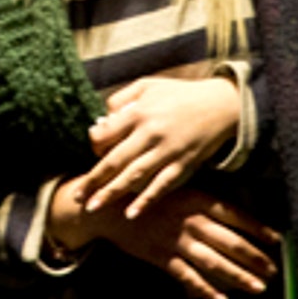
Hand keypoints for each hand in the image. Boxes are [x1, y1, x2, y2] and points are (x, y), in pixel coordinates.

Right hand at [51, 179, 279, 298]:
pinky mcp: (160, 257)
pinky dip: (204, 290)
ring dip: (238, 276)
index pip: (234, 214)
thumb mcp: (177, 187)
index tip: (277, 240)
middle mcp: (190, 220)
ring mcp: (175, 240)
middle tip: (273, 271)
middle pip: (229, 241)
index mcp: (197, 199)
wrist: (108, 207)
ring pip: (213, 261)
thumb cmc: (147, 195)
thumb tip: (234, 215)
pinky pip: (187, 276)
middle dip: (254, 258)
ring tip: (258, 287)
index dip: (257, 228)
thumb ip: (204, 201)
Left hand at [83, 76, 239, 219]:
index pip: (105, 135)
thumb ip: (120, 98)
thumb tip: (101, 121)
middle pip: (114, 160)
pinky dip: (146, 200)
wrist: (222, 104)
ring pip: (134, 176)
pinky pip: (161, 186)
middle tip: (75, 197)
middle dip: (92, 180)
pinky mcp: (184, 164)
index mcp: (138, 111)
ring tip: (93, 208)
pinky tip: (131, 213)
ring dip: (111, 194)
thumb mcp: (148, 84)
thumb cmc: (180, 94)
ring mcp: (167, 150)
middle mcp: (150, 132)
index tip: (94, 153)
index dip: (94, 147)